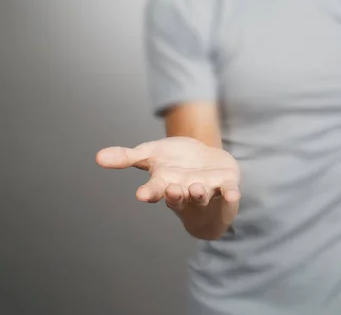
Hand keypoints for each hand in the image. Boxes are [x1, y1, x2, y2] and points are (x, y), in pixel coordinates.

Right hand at [95, 136, 240, 211]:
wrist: (203, 161)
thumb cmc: (174, 161)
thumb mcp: (150, 154)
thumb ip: (126, 157)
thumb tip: (97, 157)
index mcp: (165, 183)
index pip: (155, 190)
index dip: (150, 192)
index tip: (142, 195)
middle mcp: (184, 191)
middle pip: (178, 196)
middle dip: (175, 194)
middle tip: (172, 190)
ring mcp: (206, 191)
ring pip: (202, 195)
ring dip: (199, 193)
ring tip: (196, 188)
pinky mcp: (226, 187)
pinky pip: (230, 194)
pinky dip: (232, 195)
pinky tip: (233, 193)